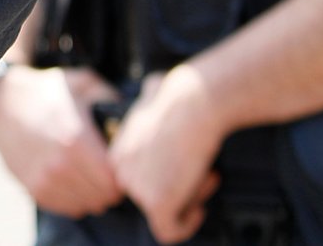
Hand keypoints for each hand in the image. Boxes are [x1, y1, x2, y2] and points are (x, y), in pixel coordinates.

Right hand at [0, 64, 123, 216]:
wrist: (0, 105)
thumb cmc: (44, 93)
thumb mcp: (80, 82)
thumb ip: (109, 97)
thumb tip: (129, 116)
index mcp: (76, 141)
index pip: (113, 181)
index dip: (122, 176)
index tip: (118, 166)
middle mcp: (61, 166)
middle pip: (102, 197)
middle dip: (109, 186)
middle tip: (106, 172)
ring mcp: (45, 180)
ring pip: (87, 205)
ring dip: (93, 194)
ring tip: (90, 176)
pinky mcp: (34, 189)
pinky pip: (68, 208)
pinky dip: (75, 199)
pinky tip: (74, 180)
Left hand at [108, 66, 226, 243]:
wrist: (192, 101)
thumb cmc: (178, 95)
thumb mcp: (151, 93)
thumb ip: (146, 102)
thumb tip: (151, 91)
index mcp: (118, 152)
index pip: (141, 180)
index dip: (168, 176)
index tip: (185, 163)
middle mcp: (121, 171)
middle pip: (152, 197)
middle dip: (180, 187)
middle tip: (201, 170)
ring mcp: (137, 188)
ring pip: (164, 212)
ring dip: (189, 199)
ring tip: (204, 175)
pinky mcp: (156, 203)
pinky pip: (168, 231)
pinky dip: (186, 225)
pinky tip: (198, 210)